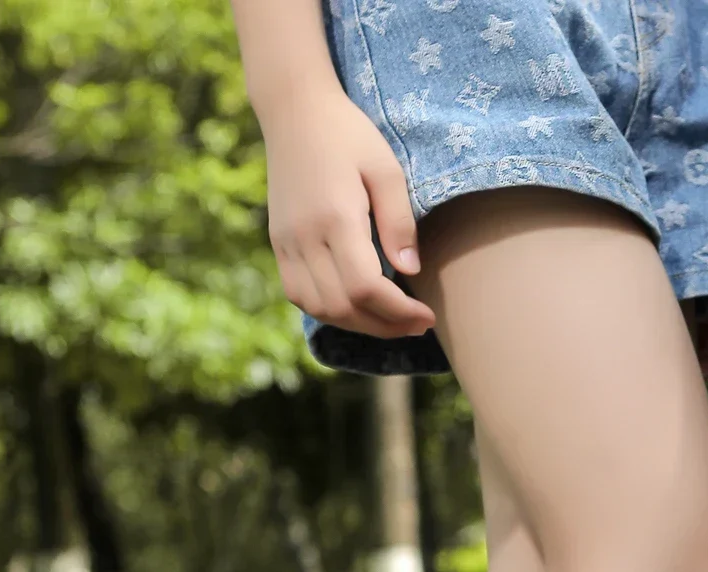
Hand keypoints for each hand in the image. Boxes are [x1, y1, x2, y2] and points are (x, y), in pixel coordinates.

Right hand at [263, 88, 436, 337]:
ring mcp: (286, 242)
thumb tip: (410, 272)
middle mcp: (304, 236)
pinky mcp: (278, 243)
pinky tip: (359, 307)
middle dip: (385, 326)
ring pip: (320, 308)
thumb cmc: (349, 135)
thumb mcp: (387, 170)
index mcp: (335, 217)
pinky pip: (300, 295)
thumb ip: (399, 222)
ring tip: (392, 321)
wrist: (294, 110)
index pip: (366, 288)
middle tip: (417, 324)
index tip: (428, 316)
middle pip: (344, 306)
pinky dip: (331, 312)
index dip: (399, 313)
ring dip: (359, 324)